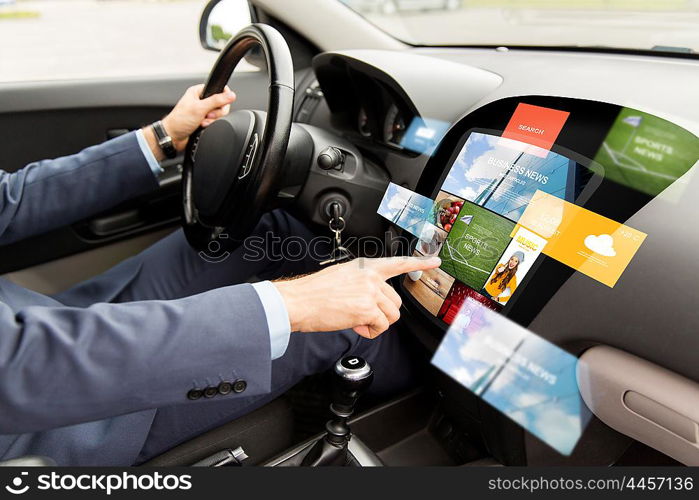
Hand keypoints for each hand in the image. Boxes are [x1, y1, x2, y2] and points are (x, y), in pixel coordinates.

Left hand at [141, 84, 236, 160]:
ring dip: (212, 120)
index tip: (221, 104)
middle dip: (216, 112)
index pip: (218, 89)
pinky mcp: (204, 120)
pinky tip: (202, 125)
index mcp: (198, 92)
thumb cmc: (179, 121)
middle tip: (207, 115)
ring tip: (202, 121)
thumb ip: (216, 101)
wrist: (173, 136)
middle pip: (221, 103)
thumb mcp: (199, 108)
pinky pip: (215, 121)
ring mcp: (203, 111)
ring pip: (219, 114)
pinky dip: (210, 125)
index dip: (223, 97)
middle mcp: (201, 100)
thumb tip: (231, 95)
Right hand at [274, 256, 440, 338]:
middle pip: (396, 301)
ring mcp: (370, 292)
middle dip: (383, 313)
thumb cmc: (314, 292)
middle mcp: (371, 277)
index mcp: (365, 267)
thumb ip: (362, 282)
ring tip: (357, 320)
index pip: (398, 262)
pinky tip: (356, 325)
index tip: (435, 261)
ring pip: (391, 316)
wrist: (300, 301)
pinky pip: (381, 326)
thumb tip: (372, 299)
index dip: (419, 262)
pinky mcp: (367, 309)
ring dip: (377, 323)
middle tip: (362, 316)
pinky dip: (370, 331)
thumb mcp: (342, 275)